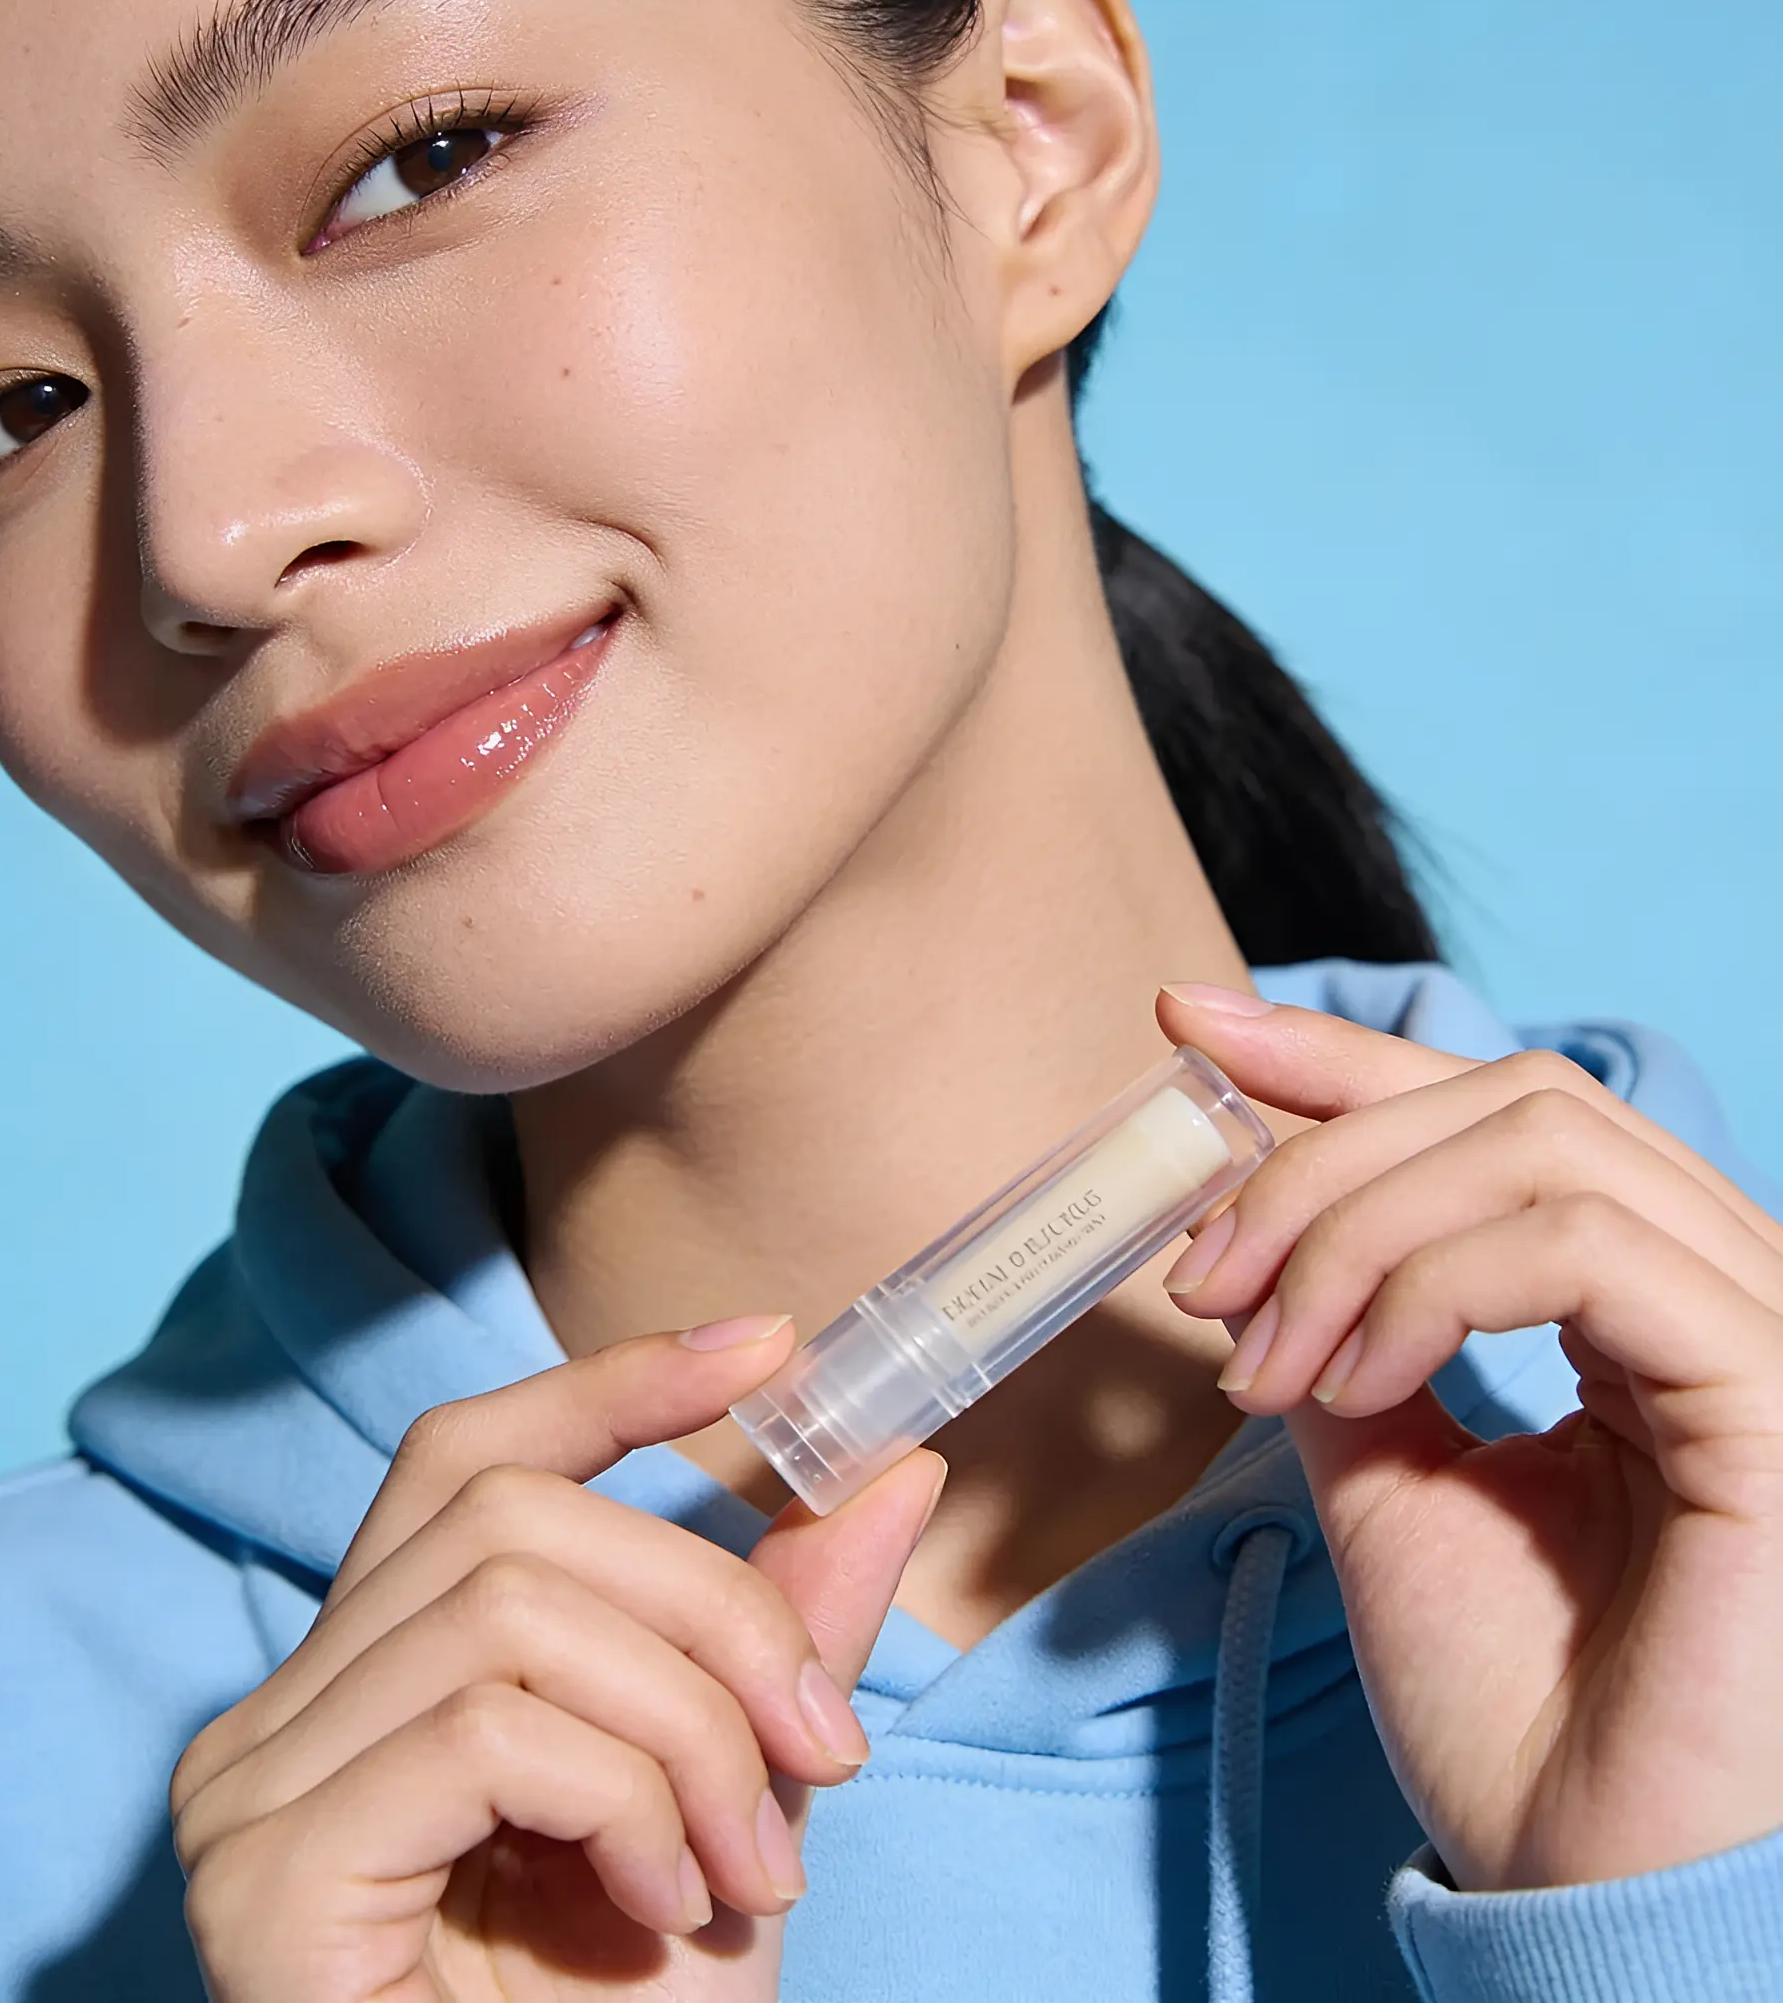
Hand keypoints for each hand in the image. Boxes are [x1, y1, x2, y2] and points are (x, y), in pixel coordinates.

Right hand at [170, 1316, 944, 2001]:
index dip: (611, 1384)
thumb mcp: (736, 1807)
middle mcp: (278, 1712)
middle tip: (821, 1751)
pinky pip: (487, 1729)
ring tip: (743, 1868)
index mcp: (371, 1679)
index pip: (465, 1455)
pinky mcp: (265, 1871)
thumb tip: (897, 1471)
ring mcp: (249, 1789)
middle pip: (515, 1515)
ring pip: (512, 1606)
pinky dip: (621, 1796)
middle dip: (713, 1608)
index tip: (768, 1348)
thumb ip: (787, 1643)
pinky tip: (658, 1909)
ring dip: (684, 1724)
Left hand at [1159, 986, 1782, 1891]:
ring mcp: (1755, 1328)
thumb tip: (1265, 1216)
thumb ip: (1352, 1328)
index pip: (1495, 1108)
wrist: (1584, 1885)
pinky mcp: (1767, 1393)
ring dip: (1351, 1227)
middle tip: (1203, 1280)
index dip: (1338, 1052)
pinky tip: (1352, 1381)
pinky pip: (1584, 1245)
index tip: (1188, 1026)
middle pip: (1507, 1099)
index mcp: (1643, 1296)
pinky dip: (1428, 1282)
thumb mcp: (1390, 1470)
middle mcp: (1716, 1285)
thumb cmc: (1512, 1703)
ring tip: (1267, 1358)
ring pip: (1538, 1145)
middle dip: (1316, 1158)